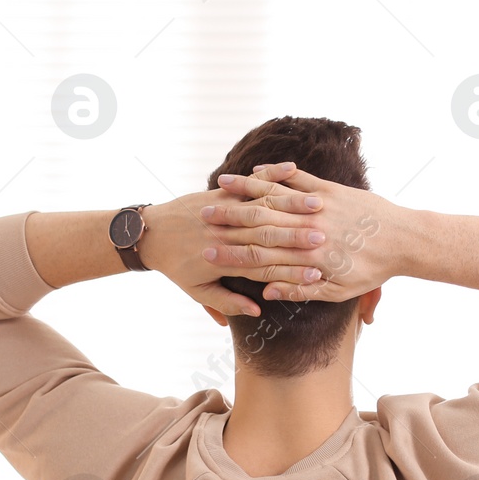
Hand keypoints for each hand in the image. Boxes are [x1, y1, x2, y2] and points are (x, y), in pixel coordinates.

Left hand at [137, 187, 325, 316]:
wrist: (151, 233)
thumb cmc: (176, 266)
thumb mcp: (197, 290)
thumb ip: (226, 302)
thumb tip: (256, 310)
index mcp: (224, 261)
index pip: (264, 266)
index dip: (291, 270)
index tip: (318, 272)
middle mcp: (226, 234)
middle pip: (269, 234)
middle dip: (299, 235)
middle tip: (327, 236)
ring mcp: (224, 210)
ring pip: (263, 206)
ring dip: (292, 204)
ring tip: (318, 205)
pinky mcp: (221, 193)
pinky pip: (250, 184)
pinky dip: (271, 176)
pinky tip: (292, 169)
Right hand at [201, 163, 404, 302]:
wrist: (404, 239)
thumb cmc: (372, 270)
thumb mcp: (338, 291)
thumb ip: (299, 292)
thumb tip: (265, 296)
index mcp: (307, 259)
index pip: (261, 256)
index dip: (231, 254)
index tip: (205, 253)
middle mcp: (309, 230)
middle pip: (259, 223)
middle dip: (227, 219)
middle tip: (200, 217)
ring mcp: (318, 206)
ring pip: (273, 197)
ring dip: (243, 191)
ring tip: (217, 188)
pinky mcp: (328, 189)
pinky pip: (295, 179)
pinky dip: (272, 174)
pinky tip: (251, 170)